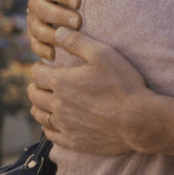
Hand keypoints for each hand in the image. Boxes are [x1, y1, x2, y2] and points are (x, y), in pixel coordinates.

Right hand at [26, 0, 81, 60]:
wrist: (71, 0)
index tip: (78, 1)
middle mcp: (36, 2)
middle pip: (42, 10)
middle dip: (60, 16)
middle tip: (78, 22)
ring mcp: (34, 20)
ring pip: (37, 29)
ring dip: (52, 35)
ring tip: (69, 40)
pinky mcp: (35, 36)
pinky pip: (35, 44)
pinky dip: (42, 50)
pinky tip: (53, 55)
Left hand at [26, 26, 157, 154]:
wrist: (139, 121)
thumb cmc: (123, 85)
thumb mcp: (103, 54)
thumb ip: (78, 42)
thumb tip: (58, 32)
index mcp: (62, 82)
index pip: (37, 74)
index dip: (38, 68)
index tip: (43, 66)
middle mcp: (58, 105)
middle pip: (35, 95)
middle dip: (35, 86)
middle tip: (41, 83)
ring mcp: (65, 126)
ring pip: (40, 116)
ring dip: (38, 106)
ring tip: (43, 102)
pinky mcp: (74, 141)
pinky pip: (51, 135)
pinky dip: (47, 127)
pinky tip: (52, 123)